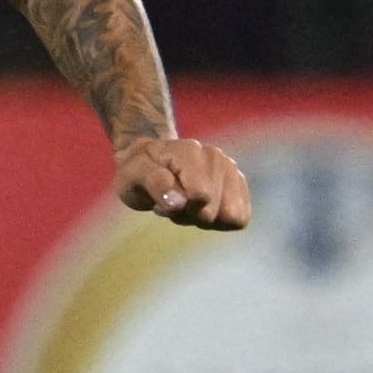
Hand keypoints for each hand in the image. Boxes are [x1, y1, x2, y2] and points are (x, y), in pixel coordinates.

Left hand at [113, 136, 250, 229]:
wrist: (153, 161)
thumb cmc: (139, 170)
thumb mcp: (132, 176)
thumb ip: (156, 185)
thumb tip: (180, 203)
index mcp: (189, 152)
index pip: (201, 195)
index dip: (180, 208)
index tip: (163, 200)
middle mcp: (216, 157)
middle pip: (214, 211)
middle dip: (191, 215)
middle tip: (173, 202)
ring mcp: (231, 170)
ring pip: (231, 216)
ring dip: (205, 219)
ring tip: (187, 204)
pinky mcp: (239, 184)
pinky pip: (240, 219)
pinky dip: (219, 220)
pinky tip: (202, 207)